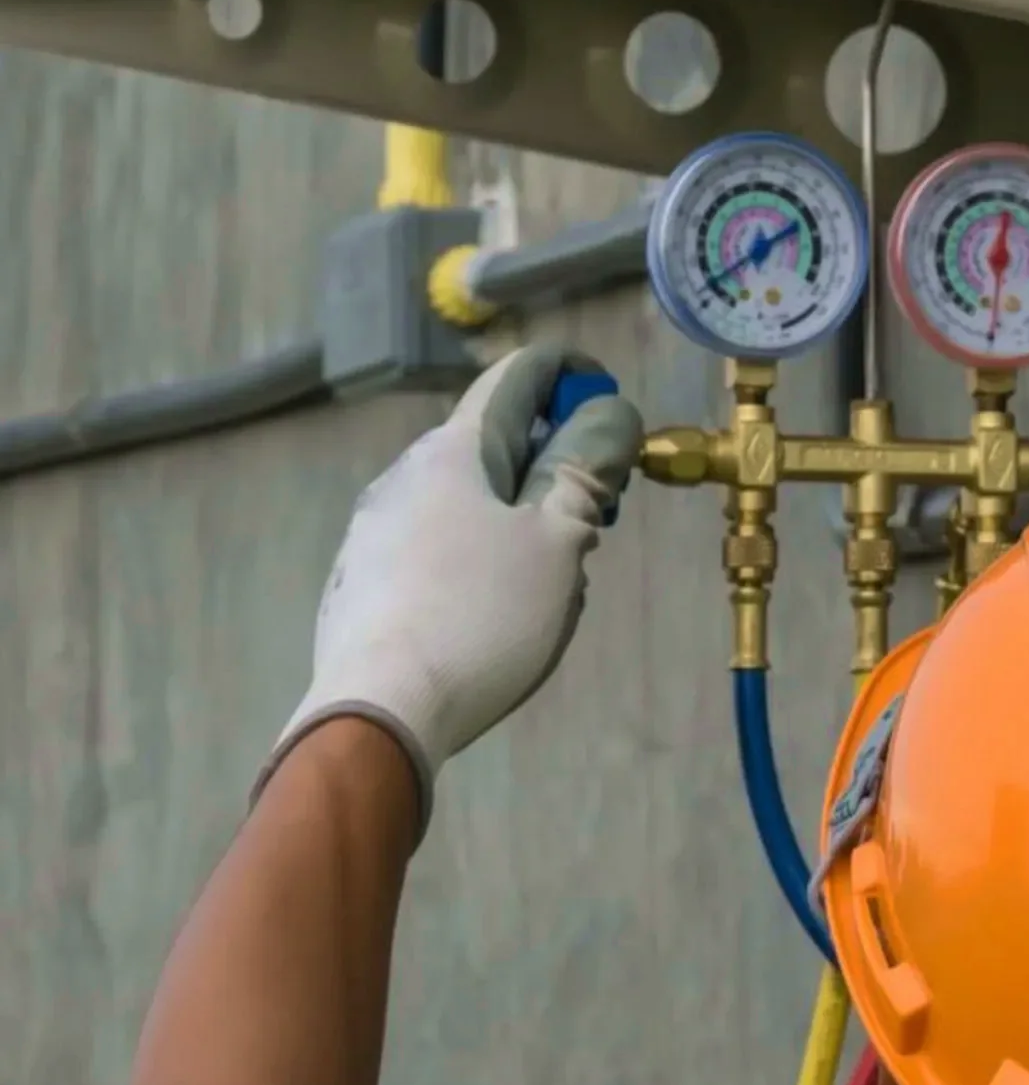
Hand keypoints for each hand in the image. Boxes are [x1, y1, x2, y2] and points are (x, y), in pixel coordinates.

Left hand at [260, 344, 642, 829]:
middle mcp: (404, 475)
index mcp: (453, 451)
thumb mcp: (557, 543)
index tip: (608, 401)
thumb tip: (610, 415)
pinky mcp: (362, 582)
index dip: (570, 375)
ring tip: (554, 578)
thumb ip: (584, 473)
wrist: (378, 709)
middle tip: (596, 513)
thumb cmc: (481, 616)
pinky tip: (498, 614)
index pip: (516, 378)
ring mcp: (374, 530)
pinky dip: (481, 556)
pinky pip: (438, 548)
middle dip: (550, 464)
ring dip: (518, 518)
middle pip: (491, 443)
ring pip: (466, 502)